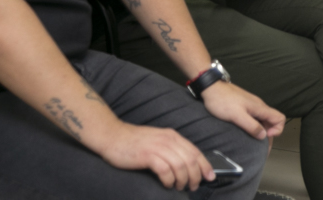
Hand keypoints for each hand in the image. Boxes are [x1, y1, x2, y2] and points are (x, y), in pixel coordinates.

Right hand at [98, 121, 213, 190]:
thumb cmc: (133, 142)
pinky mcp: (147, 156)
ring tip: (179, 187)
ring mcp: (158, 147)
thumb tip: (185, 164)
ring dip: (182, 180)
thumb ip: (170, 149)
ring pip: (180, 166)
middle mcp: (168, 139)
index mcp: (172, 136)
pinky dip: (169, 180)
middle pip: (191, 160)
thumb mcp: (157, 140)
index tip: (210, 176)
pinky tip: (167, 184)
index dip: (205, 165)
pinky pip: (165, 170)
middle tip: (192, 187)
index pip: (195, 151)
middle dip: (195, 176)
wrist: (112, 136)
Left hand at [201, 80, 285, 141]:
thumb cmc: (222, 101)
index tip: (265, 137)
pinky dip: (254, 126)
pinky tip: (245, 132)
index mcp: (259, 108)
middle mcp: (258, 106)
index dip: (277, 130)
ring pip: (263, 120)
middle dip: (269, 135)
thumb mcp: (236, 116)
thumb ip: (251, 125)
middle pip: (272, 121)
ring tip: (251, 141)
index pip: (279, 118)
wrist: (211, 88)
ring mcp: (252, 105)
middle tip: (259, 147)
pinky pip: (255, 117)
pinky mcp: (244, 106)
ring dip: (261, 131)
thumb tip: (264, 135)